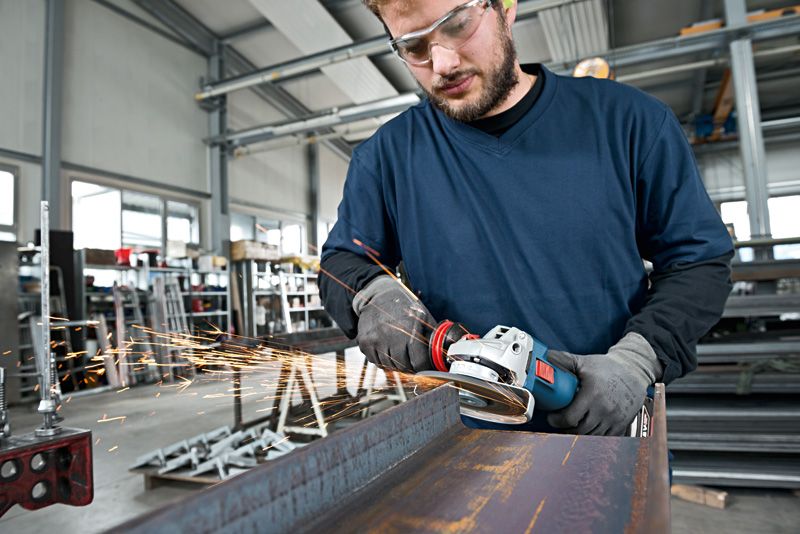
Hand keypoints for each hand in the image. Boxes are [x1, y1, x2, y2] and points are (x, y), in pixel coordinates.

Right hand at [352, 276, 434, 371]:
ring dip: (395, 362)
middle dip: (409, 365)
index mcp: (410, 329)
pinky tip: (385, 346)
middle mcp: (391, 336)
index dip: (423, 366)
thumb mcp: (423, 316)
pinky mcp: (364, 342)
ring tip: (397, 349)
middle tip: (410, 357)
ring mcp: (375, 339)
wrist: (378, 295)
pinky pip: (375, 361)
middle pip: (403, 367)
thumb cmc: (404, 306)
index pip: (418, 362)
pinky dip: (381, 358)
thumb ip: (434, 337)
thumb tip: (445, 354)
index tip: (423, 363)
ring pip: (388, 366)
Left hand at [546, 333, 662, 435]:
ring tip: (570, 427)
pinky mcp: (622, 424)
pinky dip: (594, 437)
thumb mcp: (584, 361)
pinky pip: (605, 439)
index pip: (570, 418)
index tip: (552, 417)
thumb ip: (563, 360)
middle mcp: (605, 409)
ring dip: (579, 434)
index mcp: (593, 394)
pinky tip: (586, 430)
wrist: (634, 372)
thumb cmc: (607, 368)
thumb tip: (544, 357)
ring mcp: (614, 419)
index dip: (557, 421)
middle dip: (565, 429)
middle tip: (559, 423)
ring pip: (591, 437)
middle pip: (579, 431)